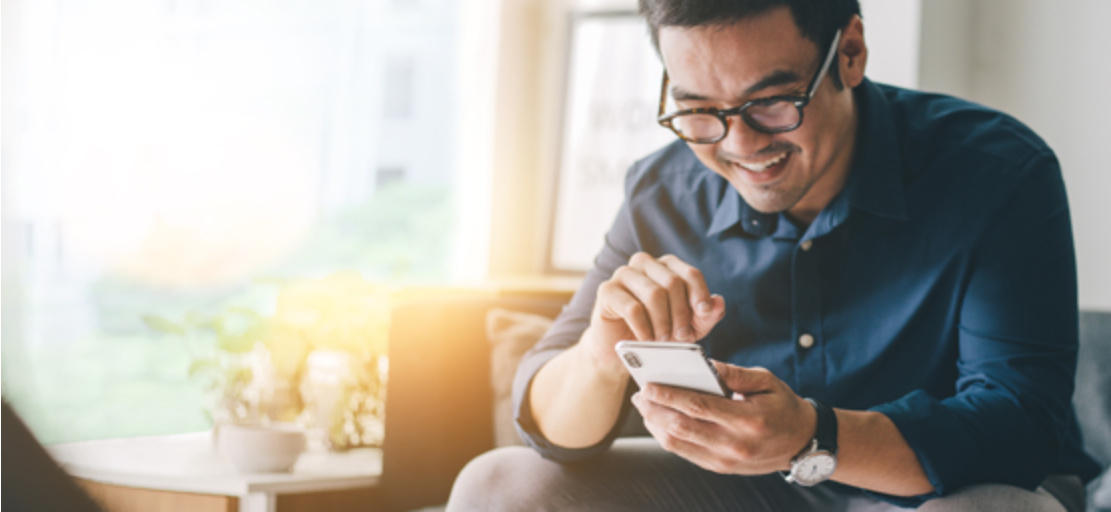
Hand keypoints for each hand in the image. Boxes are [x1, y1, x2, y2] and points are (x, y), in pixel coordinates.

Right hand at [581, 252, 725, 374]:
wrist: (620, 349)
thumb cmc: (656, 332)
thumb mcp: (688, 327)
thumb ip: (706, 316)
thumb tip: (718, 302)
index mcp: (666, 266)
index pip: (690, 273)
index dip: (699, 294)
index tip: (703, 314)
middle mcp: (644, 263)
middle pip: (672, 282)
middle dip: (681, 314)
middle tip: (681, 336)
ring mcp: (623, 274)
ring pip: (654, 294)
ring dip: (663, 322)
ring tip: (663, 339)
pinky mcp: (606, 290)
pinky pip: (632, 307)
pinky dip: (644, 328)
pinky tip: (646, 339)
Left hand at [630, 362, 817, 474]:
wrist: (802, 443)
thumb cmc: (782, 406)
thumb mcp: (766, 381)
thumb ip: (734, 373)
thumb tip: (704, 364)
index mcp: (748, 420)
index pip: (698, 407)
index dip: (669, 396)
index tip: (648, 385)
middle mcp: (735, 445)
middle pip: (682, 427)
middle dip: (655, 410)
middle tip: (640, 394)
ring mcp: (726, 461)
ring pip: (679, 444)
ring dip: (655, 425)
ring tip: (644, 406)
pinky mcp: (720, 468)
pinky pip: (685, 453)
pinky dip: (667, 437)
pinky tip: (659, 421)